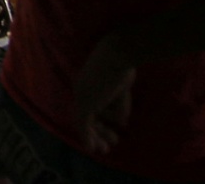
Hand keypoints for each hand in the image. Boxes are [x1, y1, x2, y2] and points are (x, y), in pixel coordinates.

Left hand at [73, 32, 136, 155]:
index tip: (115, 131)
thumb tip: (121, 122)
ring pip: (85, 122)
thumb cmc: (123, 65)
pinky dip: (87, 138)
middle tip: (111, 144)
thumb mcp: (121, 88)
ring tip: (105, 149)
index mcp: (87, 82)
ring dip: (95, 138)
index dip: (103, 119)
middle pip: (87, 115)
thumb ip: (118, 104)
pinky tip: (92, 149)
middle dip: (99, 131)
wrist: (117, 55)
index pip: (91, 105)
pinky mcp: (85, 103)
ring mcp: (82, 96)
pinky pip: (83, 124)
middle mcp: (81, 89)